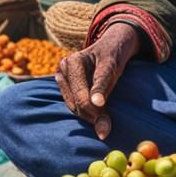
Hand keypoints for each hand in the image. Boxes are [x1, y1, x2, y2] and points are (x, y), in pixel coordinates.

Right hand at [55, 23, 140, 139]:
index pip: (83, 93)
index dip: (96, 111)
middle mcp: (63, 68)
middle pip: (76, 102)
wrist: (111, 45)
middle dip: (93, 116)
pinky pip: (73, 105)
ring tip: (104, 121)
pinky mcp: (64, 86)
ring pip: (73, 106)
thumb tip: (96, 104)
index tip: (104, 131)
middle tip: (107, 129)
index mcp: (74, 61)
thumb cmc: (114, 55)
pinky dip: (85, 111)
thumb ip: (103, 85)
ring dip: (89, 115)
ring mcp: (61, 77)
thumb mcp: (112, 66)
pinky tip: (95, 113)